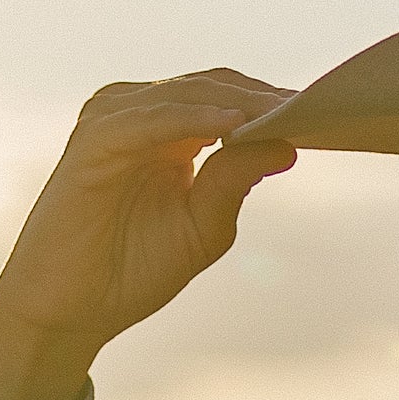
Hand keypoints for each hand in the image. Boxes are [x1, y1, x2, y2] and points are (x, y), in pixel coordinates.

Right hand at [0, 70, 298, 399]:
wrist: (68, 314)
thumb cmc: (130, 272)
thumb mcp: (202, 228)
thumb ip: (236, 181)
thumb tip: (290, 143)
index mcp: (165, 132)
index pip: (228, 96)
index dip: (276, 102)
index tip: (330, 112)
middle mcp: (138, 117)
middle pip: (212, 85)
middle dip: (266, 96)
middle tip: (321, 105)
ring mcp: (112, 124)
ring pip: (185, 93)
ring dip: (239, 100)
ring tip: (289, 110)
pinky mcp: (92, 143)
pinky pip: (150, 120)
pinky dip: (193, 117)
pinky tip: (234, 125)